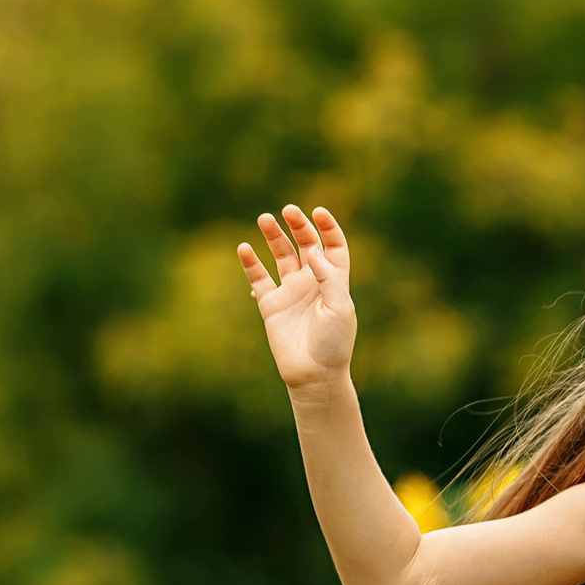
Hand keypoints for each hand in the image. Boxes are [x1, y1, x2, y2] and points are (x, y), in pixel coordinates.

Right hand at [239, 205, 357, 389]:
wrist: (314, 374)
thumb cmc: (334, 343)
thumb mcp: (339, 308)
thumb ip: (328, 278)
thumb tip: (313, 251)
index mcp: (335, 280)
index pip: (333, 246)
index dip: (327, 228)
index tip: (317, 212)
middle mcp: (312, 282)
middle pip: (305, 245)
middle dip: (298, 226)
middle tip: (287, 210)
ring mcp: (290, 291)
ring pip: (280, 256)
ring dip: (273, 237)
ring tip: (265, 219)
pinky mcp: (270, 304)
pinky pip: (258, 278)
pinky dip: (251, 263)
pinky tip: (245, 248)